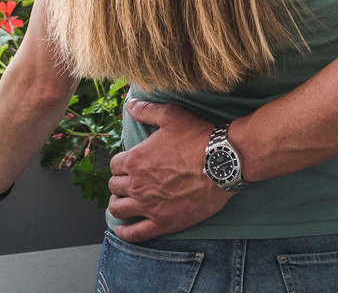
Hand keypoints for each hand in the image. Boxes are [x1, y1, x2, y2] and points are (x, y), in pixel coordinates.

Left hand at [105, 101, 233, 242]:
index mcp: (135, 159)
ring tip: (123, 202)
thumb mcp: (171, 116)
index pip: (114, 165)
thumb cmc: (198, 137)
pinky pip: (136, 233)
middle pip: (114, 186)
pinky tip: (123, 229)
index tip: (128, 163)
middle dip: (119, 182)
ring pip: (118, 209)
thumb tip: (129, 105)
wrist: (223, 162)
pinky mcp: (163, 222)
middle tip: (128, 181)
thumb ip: (146, 110)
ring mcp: (149, 205)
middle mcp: (137, 184)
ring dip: (117, 204)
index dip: (121, 163)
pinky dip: (125, 233)